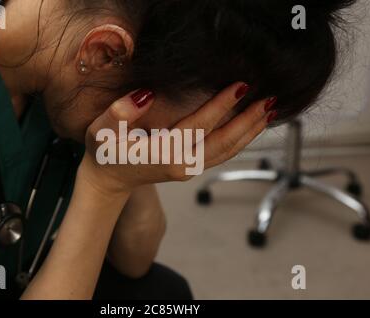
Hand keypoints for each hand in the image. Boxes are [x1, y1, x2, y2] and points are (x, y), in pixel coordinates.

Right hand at [79, 83, 274, 193]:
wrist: (109, 179)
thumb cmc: (105, 152)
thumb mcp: (101, 131)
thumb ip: (119, 113)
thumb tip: (146, 94)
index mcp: (164, 154)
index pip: (199, 126)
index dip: (221, 106)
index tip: (241, 86)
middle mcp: (182, 164)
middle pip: (223, 142)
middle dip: (248, 121)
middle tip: (269, 99)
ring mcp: (189, 168)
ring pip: (227, 151)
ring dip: (249, 132)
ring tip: (268, 112)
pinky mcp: (192, 167)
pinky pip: (222, 154)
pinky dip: (240, 140)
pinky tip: (250, 127)